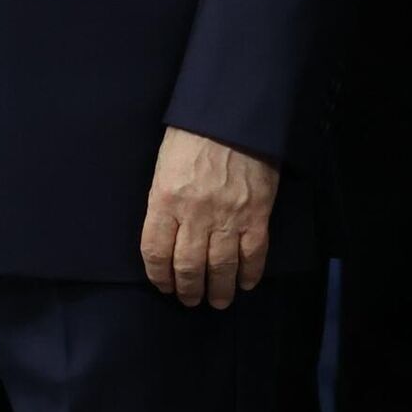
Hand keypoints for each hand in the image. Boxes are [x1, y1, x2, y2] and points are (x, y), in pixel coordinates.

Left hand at [139, 126, 279, 307]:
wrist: (234, 112)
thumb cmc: (193, 133)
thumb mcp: (165, 163)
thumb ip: (164, 200)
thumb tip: (167, 233)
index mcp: (165, 198)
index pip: (155, 252)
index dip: (158, 276)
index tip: (164, 285)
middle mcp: (194, 214)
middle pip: (188, 268)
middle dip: (188, 290)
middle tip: (190, 299)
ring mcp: (228, 217)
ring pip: (220, 269)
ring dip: (218, 291)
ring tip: (217, 300)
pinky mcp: (257, 215)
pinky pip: (253, 256)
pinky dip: (249, 275)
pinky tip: (245, 283)